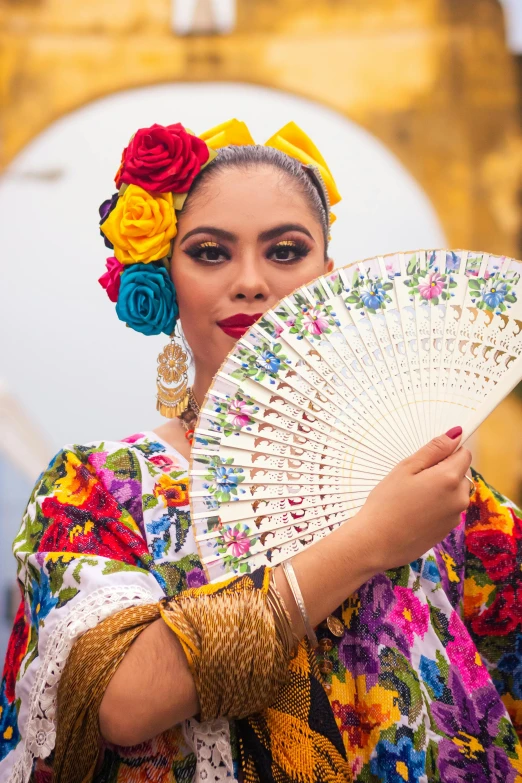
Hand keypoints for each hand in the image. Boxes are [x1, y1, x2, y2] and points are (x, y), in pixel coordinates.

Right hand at [351, 428, 471, 572]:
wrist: (376, 543)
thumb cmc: (386, 503)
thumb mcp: (406, 468)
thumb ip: (433, 450)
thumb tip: (455, 434)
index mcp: (449, 478)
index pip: (464, 454)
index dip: (447, 452)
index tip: (428, 458)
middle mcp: (459, 498)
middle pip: (460, 473)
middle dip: (443, 471)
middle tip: (414, 479)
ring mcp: (455, 517)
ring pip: (454, 492)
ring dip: (440, 489)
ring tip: (412, 497)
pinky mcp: (447, 531)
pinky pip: (448, 509)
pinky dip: (436, 506)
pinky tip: (414, 512)